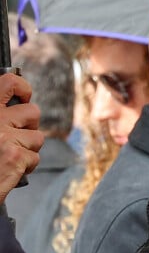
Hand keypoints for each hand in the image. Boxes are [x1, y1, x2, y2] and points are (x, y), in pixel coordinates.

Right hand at [0, 73, 43, 203]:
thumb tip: (12, 105)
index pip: (9, 83)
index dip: (23, 88)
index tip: (24, 97)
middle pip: (33, 112)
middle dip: (30, 126)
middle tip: (20, 135)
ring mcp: (6, 137)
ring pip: (37, 137)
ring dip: (29, 148)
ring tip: (13, 155)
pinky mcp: (16, 157)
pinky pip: (34, 157)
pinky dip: (26, 166)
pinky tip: (12, 169)